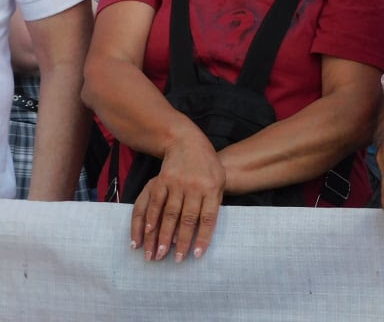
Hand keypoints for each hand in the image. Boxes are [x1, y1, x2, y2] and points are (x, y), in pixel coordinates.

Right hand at [131, 129, 224, 261]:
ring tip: (155, 255)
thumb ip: (213, 204)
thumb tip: (203, 233)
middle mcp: (194, 187)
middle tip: (174, 261)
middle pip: (186, 219)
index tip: (196, 255)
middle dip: (180, 242)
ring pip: (168, 214)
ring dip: (160, 237)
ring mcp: (176, 184)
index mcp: (212, 188)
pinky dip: (148, 221)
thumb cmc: (207, 168)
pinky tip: (144, 235)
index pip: (208, 217)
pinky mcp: (160, 181)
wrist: (187, 143)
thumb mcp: (218, 182)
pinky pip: (153, 204)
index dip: (202, 237)